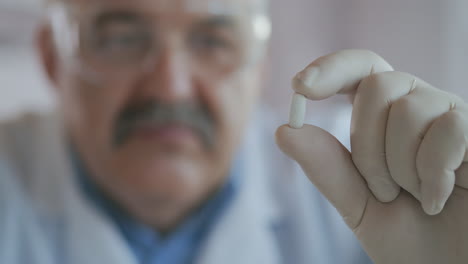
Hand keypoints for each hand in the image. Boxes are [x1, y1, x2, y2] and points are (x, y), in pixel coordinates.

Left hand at [276, 50, 467, 263]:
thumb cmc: (410, 237)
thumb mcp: (357, 204)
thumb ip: (326, 168)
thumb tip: (284, 131)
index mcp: (384, 119)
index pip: (359, 69)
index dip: (331, 68)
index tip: (300, 86)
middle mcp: (418, 108)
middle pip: (377, 85)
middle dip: (367, 145)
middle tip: (382, 190)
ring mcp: (451, 118)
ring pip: (408, 108)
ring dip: (400, 167)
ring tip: (414, 198)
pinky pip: (448, 130)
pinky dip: (432, 174)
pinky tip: (437, 200)